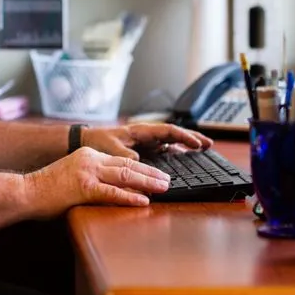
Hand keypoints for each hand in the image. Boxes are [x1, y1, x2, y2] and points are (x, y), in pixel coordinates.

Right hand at [23, 147, 170, 216]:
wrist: (26, 191)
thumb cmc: (46, 188)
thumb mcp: (72, 174)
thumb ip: (92, 177)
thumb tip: (114, 188)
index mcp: (88, 155)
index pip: (121, 160)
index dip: (142, 168)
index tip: (156, 174)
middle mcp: (90, 159)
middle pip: (128, 165)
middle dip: (151, 173)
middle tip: (167, 180)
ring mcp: (86, 172)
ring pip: (125, 175)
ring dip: (147, 182)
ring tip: (164, 188)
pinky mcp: (83, 188)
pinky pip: (111, 193)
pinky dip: (129, 197)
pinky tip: (143, 201)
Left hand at [81, 123, 213, 160]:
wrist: (86, 142)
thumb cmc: (98, 142)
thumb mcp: (111, 149)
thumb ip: (126, 156)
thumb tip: (140, 163)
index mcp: (140, 131)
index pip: (167, 131)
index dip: (183, 136)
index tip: (196, 143)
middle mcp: (146, 135)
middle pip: (173, 134)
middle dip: (191, 137)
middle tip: (209, 144)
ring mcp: (146, 142)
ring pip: (170, 141)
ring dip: (185, 144)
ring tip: (202, 149)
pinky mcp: (143, 150)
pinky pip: (163, 150)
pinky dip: (175, 152)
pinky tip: (184, 157)